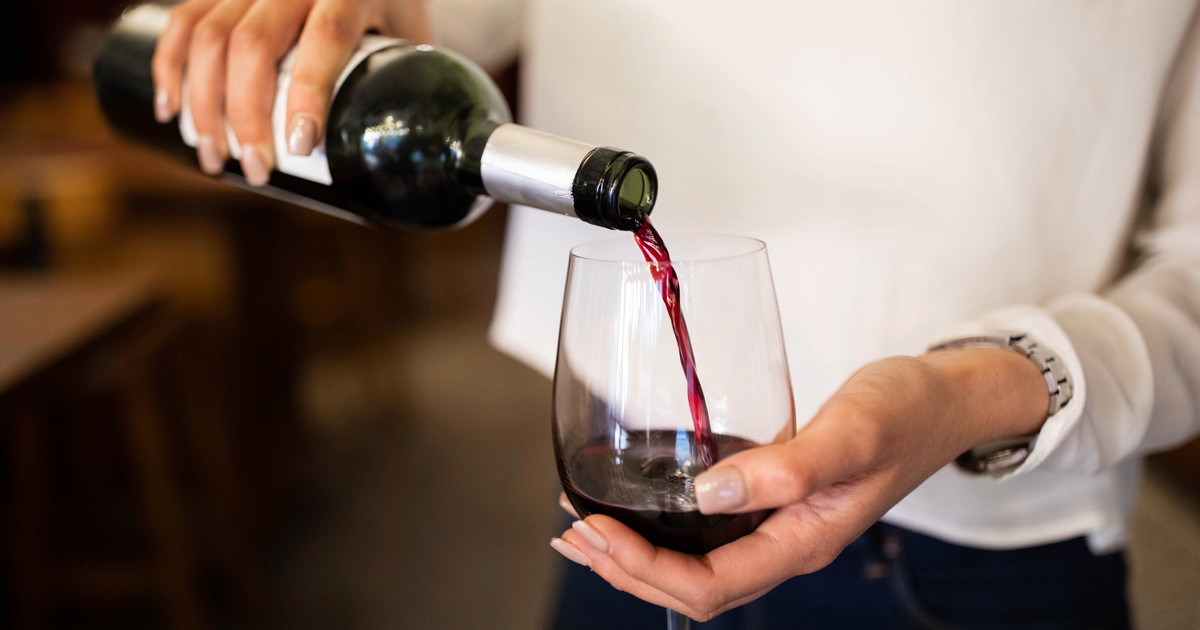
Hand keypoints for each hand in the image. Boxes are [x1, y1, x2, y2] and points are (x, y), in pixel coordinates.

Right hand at [150, 0, 428, 184]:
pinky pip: (184, 19)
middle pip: (253, 43)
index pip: (324, 37)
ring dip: (203, 104)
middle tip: (254, 170)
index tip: (300, 146)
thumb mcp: (412, 32)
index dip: (308, 93)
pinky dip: (170, 66)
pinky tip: (170, 110)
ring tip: (214, 158)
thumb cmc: (393, 2)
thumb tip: (415, 160)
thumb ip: (407, 82)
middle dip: (244, 116)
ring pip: (209, 35)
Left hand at [550, 348, 1048, 620]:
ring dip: (634, 552)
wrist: (946, 399)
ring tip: (582, 526)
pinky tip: (636, 503)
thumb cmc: (907, 412)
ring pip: (694, 565)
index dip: (643, 568)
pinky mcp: (775, 500)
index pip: (707, 586)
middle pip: (691, 588)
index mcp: (801, 542)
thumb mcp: (854, 432)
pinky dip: (661, 525)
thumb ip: (789, 466)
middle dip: (624, 568)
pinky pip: (707, 532)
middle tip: (570, 531)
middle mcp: (785, 544)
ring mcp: (779, 526)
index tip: (595, 529)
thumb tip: (708, 494)